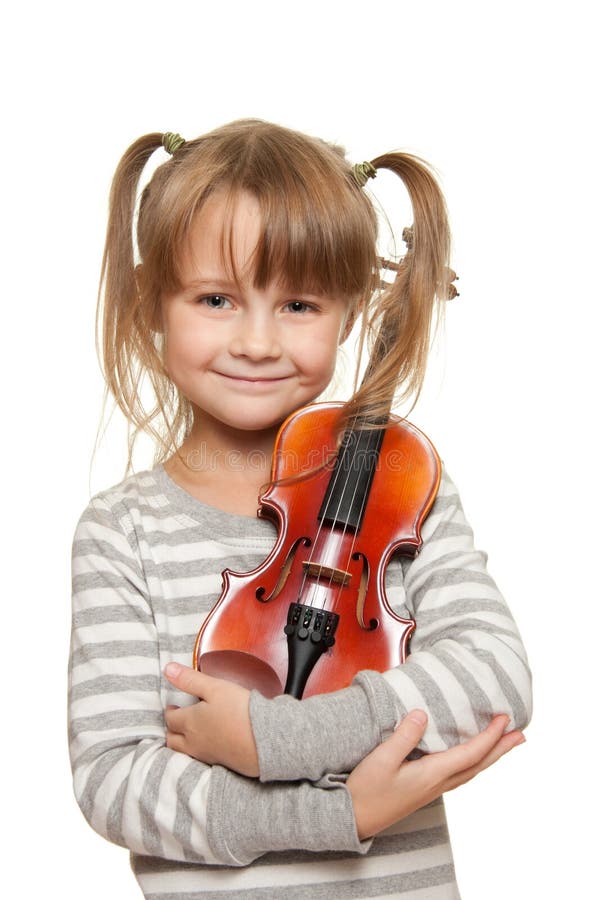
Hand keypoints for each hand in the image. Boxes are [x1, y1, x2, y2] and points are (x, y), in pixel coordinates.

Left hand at [163, 663, 258, 776]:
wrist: (264, 740)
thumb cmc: (239, 711)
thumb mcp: (214, 688)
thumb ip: (190, 679)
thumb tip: (168, 669)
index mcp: (189, 722)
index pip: (170, 719)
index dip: (169, 711)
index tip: (173, 705)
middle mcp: (193, 742)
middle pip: (172, 739)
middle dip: (171, 728)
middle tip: (177, 719)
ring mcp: (206, 756)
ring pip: (183, 752)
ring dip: (180, 742)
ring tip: (187, 733)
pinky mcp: (220, 763)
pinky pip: (199, 759)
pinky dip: (195, 751)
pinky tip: (206, 744)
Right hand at [347, 710, 524, 839]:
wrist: (355, 819)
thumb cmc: (366, 791)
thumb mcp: (381, 760)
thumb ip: (404, 737)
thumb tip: (422, 714)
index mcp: (432, 774)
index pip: (471, 753)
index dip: (491, 736)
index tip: (505, 718)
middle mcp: (438, 783)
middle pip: (478, 764)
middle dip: (501, 749)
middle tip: (521, 735)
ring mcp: (432, 789)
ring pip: (471, 770)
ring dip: (490, 756)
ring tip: (503, 744)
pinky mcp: (424, 789)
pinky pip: (459, 773)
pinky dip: (473, 762)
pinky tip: (469, 758)